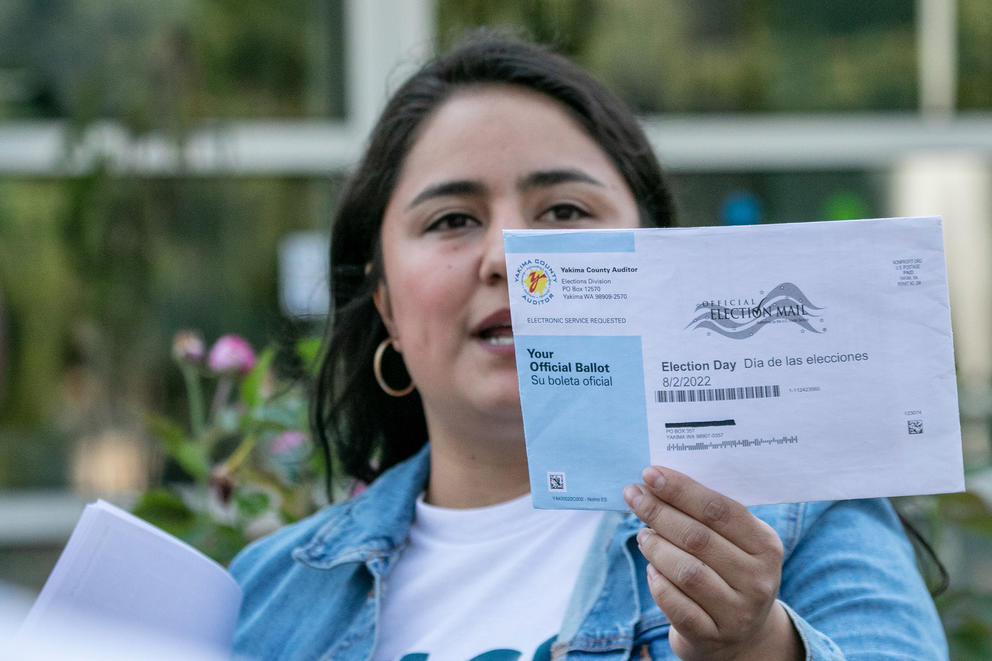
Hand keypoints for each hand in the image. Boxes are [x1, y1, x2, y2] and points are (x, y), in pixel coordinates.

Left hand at [623, 466, 800, 660]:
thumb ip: (707, 515)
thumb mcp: (734, 542)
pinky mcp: (713, 636)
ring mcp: (738, 612)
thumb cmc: (728, 571)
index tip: (651, 474)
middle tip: (634, 496)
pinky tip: (652, 570)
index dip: (682, 490)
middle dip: (659, 512)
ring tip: (642, 535)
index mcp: (766, 545)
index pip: (720, 510)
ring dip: (656, 547)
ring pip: (687, 572)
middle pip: (698, 538)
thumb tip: (658, 481)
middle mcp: (758, 580)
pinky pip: (676, 606)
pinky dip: (658, 583)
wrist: (740, 634)